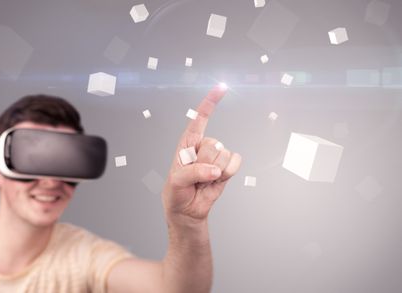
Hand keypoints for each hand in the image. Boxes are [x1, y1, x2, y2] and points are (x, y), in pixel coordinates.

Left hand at [162, 85, 241, 225]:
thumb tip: (214, 171)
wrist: (188, 210)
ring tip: (204, 180)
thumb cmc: (176, 193)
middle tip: (195, 176)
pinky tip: (216, 180)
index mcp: (187, 143)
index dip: (210, 103)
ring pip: (224, 154)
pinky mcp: (227, 167)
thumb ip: (193, 172)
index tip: (222, 88)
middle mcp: (203, 146)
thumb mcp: (176, 181)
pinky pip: (235, 162)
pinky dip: (227, 174)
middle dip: (204, 164)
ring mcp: (216, 156)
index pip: (199, 119)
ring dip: (215, 171)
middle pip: (213, 144)